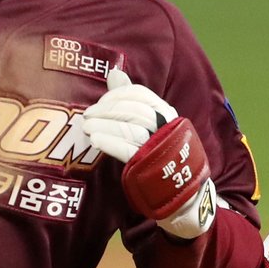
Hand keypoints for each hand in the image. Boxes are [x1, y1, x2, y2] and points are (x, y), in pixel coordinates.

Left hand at [82, 69, 216, 239]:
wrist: (182, 194)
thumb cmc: (159, 155)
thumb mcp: (149, 125)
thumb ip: (130, 100)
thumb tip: (114, 73)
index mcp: (167, 114)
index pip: (140, 94)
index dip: (117, 96)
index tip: (99, 103)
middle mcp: (168, 127)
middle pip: (134, 110)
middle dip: (106, 111)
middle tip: (87, 116)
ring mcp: (162, 146)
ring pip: (131, 128)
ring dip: (104, 126)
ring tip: (87, 129)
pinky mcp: (153, 165)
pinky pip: (130, 150)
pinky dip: (110, 142)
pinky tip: (95, 140)